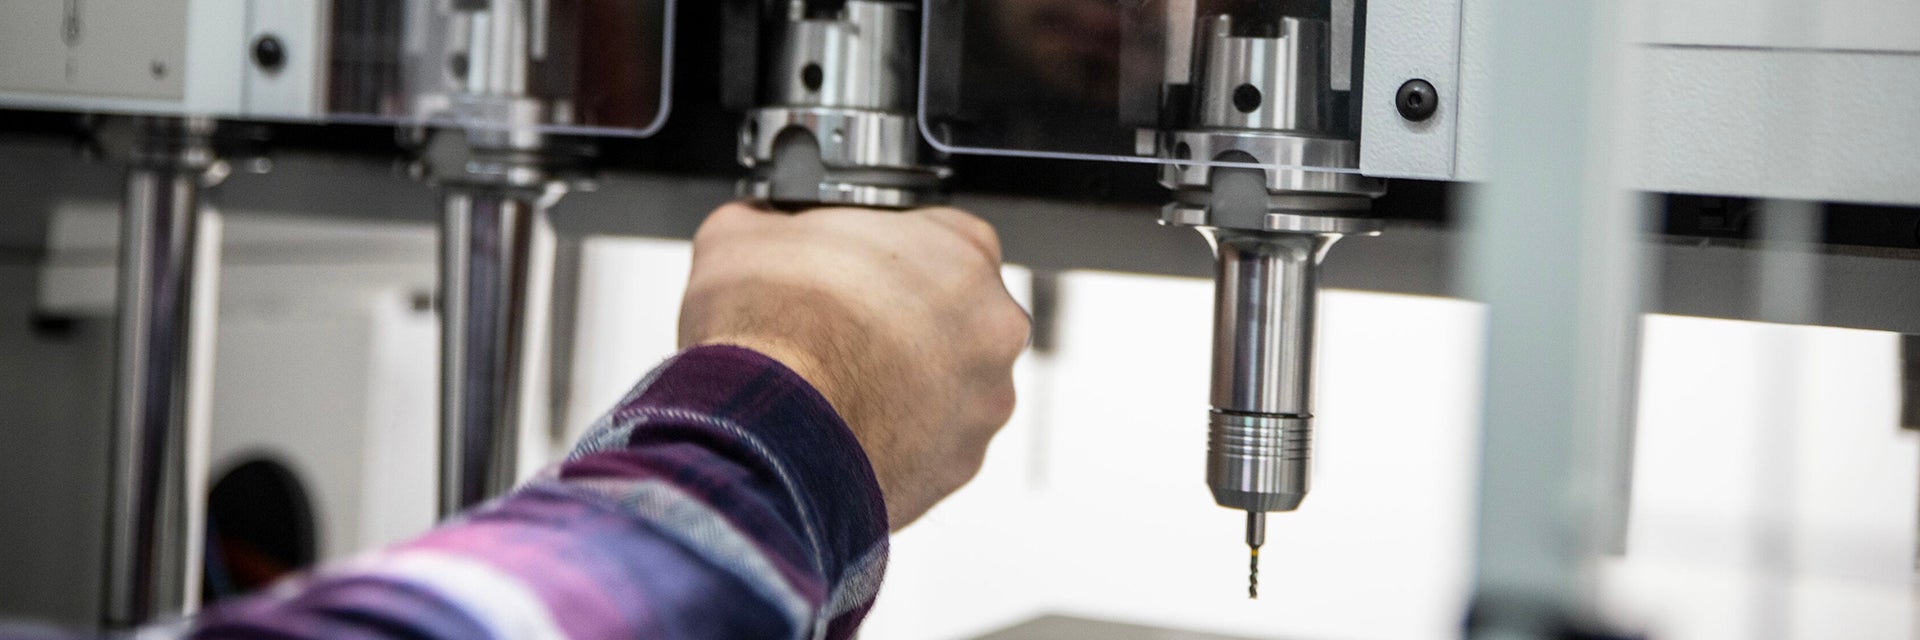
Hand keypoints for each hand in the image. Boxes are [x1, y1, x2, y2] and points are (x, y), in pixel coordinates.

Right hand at [679, 202, 1029, 529]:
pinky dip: (902, 438)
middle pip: (955, 313)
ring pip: (951, 383)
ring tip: (844, 385)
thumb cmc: (771, 334)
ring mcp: (985, 399)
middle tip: (846, 330)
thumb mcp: (744, 233)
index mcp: (960, 250)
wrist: (765, 438)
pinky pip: (937, 442)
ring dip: (909, 383)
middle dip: (907, 322)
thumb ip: (774, 218)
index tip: (855, 273)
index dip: (889, 254)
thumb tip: (764, 224)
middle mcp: (993, 324)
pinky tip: (852, 428)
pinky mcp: (963, 462)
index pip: (940, 236)